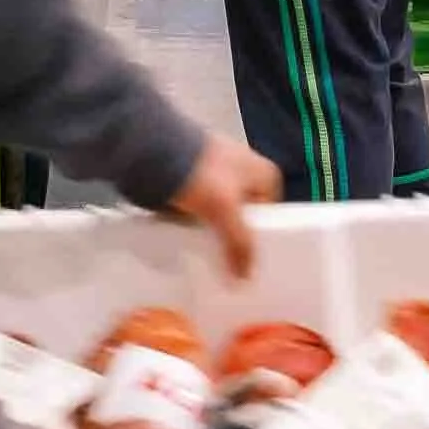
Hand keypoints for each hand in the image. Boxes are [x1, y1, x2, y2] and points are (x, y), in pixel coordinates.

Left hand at [167, 134, 282, 276]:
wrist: (156, 149)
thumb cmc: (202, 174)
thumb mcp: (226, 212)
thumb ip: (239, 245)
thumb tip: (244, 279)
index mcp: (265, 173)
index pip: (271, 215)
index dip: (262, 238)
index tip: (250, 260)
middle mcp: (245, 169)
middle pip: (245, 214)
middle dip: (235, 236)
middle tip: (228, 263)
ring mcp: (218, 171)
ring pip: (220, 211)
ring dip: (212, 229)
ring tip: (207, 253)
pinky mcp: (194, 175)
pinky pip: (199, 206)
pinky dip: (195, 220)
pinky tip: (189, 236)